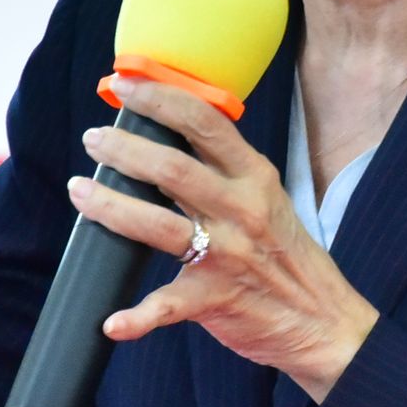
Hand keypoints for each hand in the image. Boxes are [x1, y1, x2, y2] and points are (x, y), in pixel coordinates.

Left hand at [69, 79, 378, 402]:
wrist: (325, 322)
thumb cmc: (286, 255)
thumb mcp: (267, 198)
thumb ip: (225, 172)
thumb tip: (167, 138)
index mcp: (255, 177)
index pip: (205, 122)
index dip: (160, 98)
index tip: (124, 84)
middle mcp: (242, 210)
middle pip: (172, 169)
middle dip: (123, 149)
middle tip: (94, 139)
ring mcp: (229, 255)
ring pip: (158, 225)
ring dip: (110, 206)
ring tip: (81, 190)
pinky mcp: (217, 299)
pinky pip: (169, 306)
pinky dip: (138, 317)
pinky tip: (112, 322)